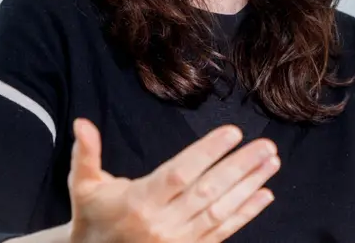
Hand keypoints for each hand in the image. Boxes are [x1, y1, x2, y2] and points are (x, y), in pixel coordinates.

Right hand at [66, 118, 279, 242]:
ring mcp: (178, 241)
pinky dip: (246, 214)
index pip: (179, 173)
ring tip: (272, 163)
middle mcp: (161, 223)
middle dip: (240, 167)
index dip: (207, 152)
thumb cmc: (93, 217)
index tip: (233, 132)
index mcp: (139, 201)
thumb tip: (82, 123)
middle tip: (267, 146)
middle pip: (207, 191)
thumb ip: (87, 154)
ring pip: (220, 211)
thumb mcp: (84, 185)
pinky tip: (265, 194)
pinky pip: (222, 232)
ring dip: (250, 186)